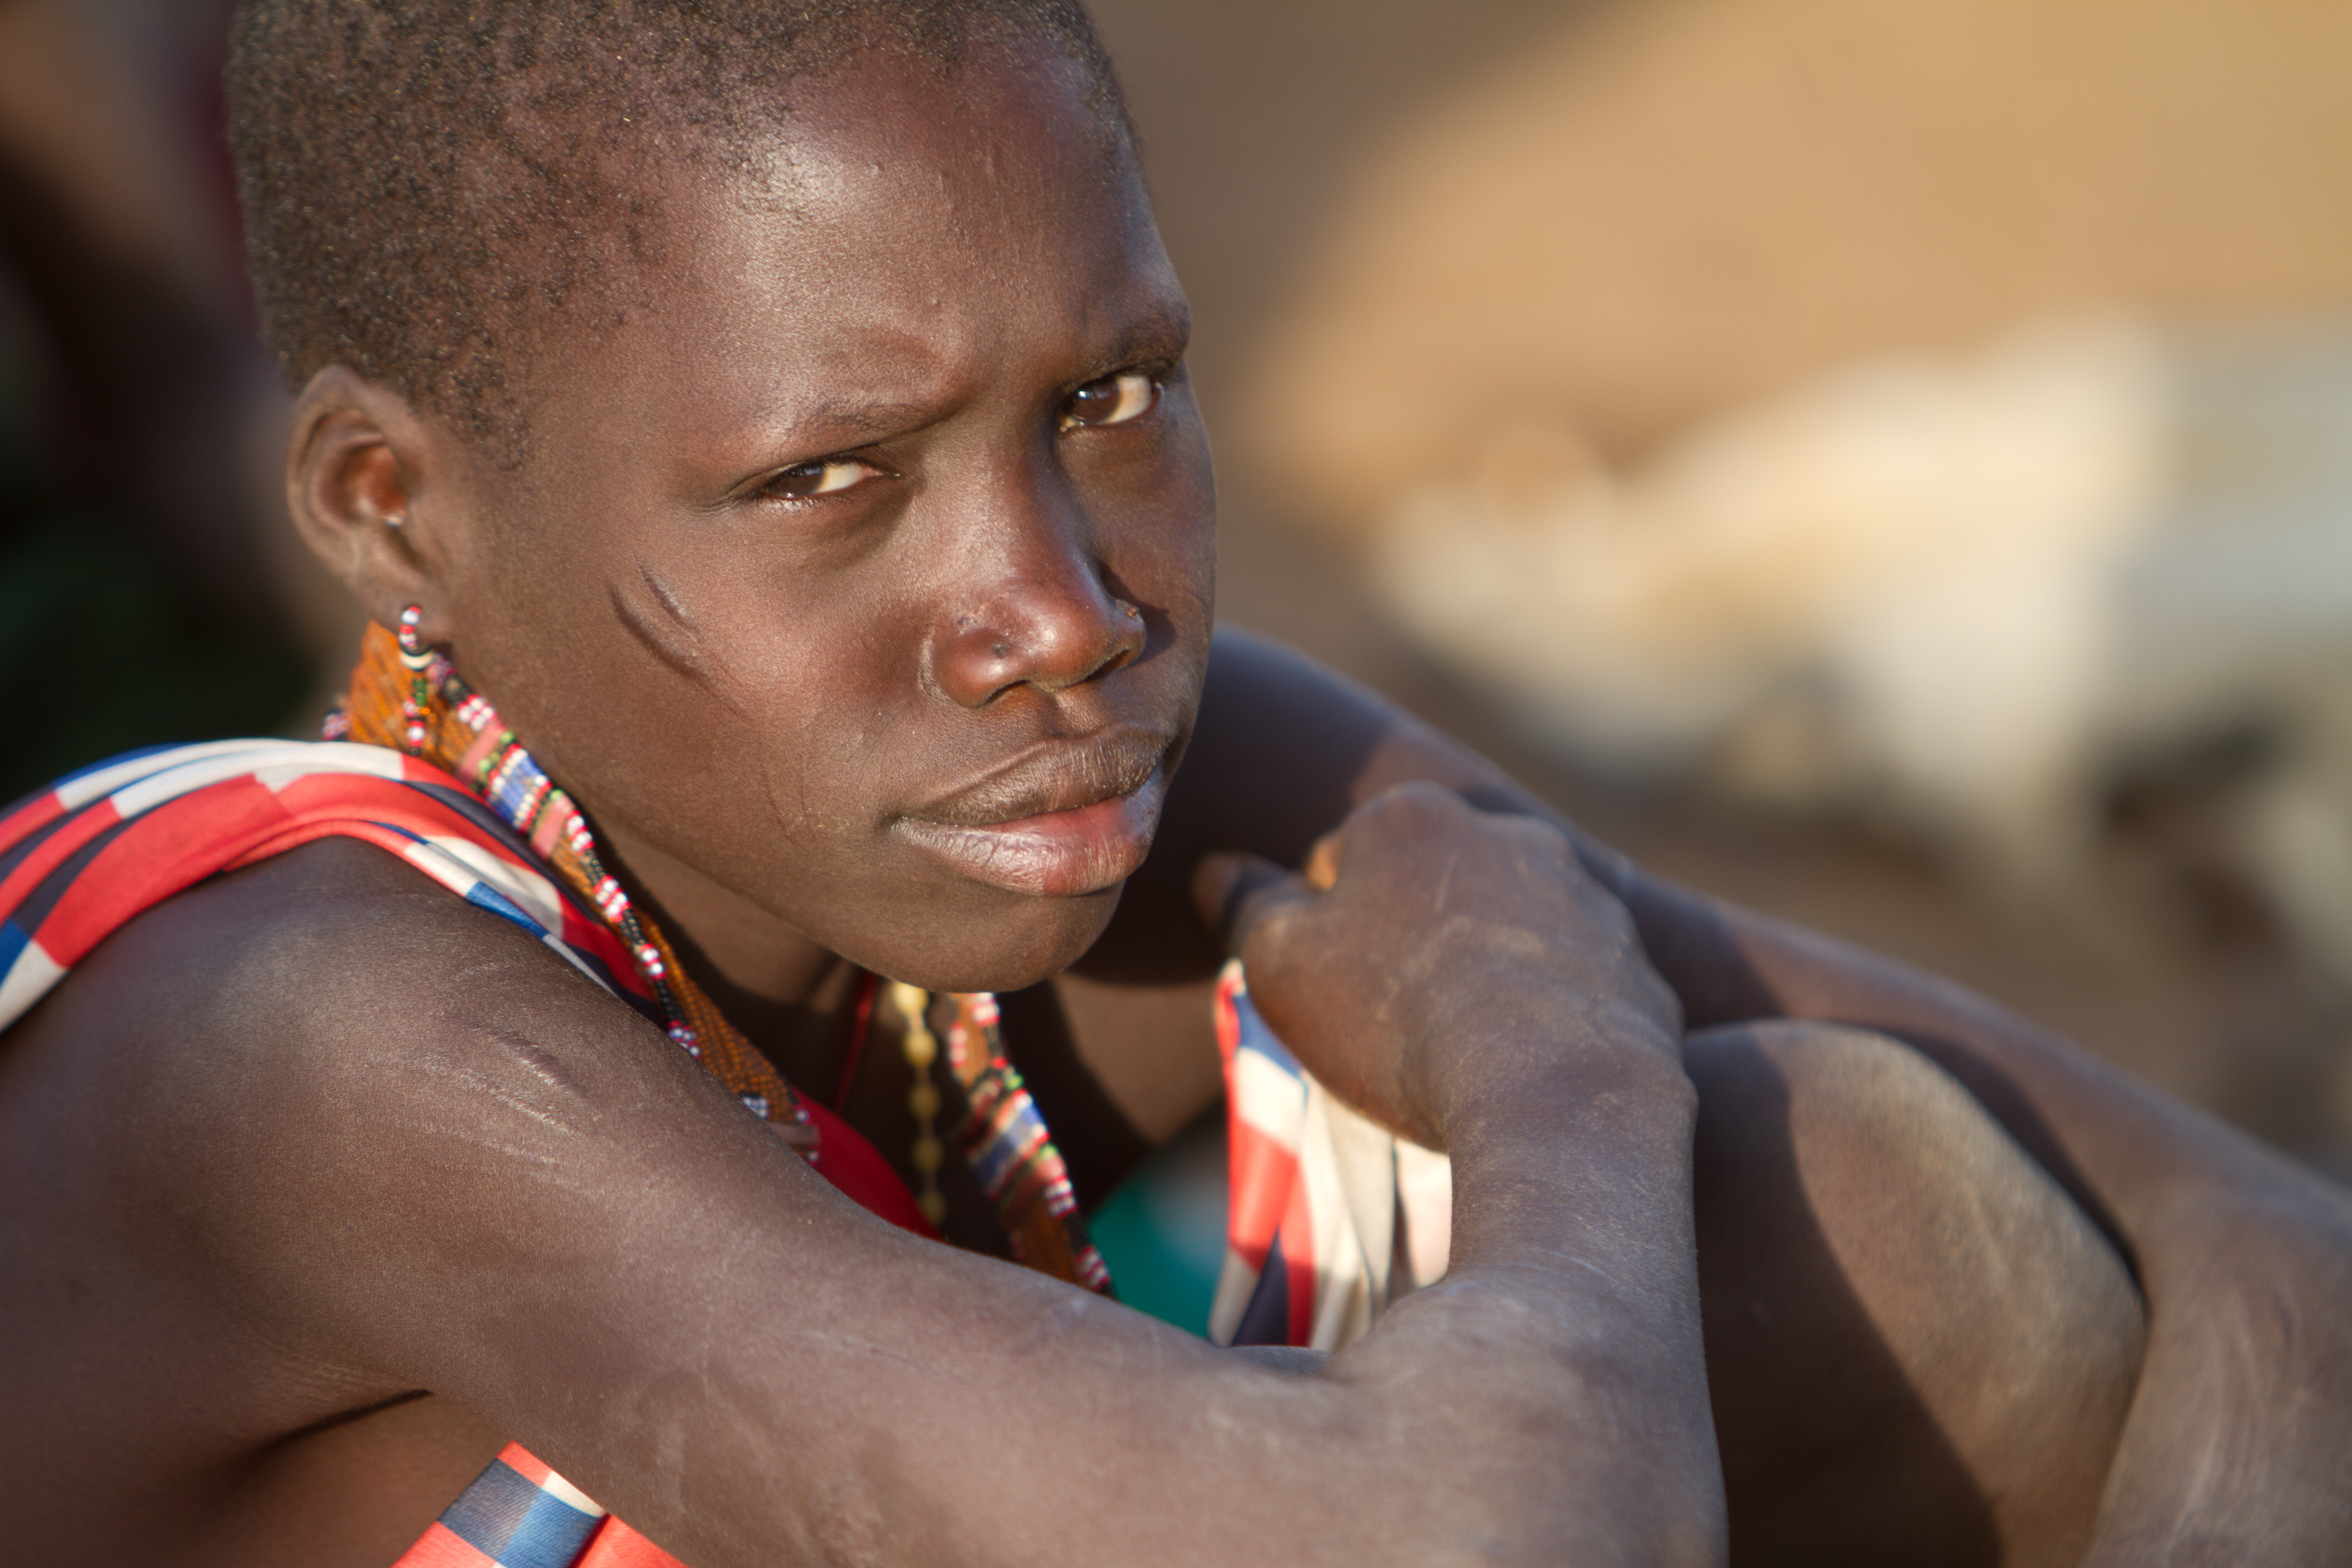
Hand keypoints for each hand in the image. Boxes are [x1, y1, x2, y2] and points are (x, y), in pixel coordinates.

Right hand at [1193, 782, 1684, 1147]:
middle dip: (1407, 944)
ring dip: (1482, 978)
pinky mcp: (1641, 970)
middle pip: (1430, 889)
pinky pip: (1575, 992)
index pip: (1339, 861)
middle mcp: (1509, 834)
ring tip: (1461, 1061)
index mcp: (1412, 816)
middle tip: (1389, 1031)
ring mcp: (1587, 900)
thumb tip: (1218, 868)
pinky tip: (1526, 1076)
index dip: (1320, 932)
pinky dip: (1548, 1023)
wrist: (1555, 1095)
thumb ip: (1245, 905)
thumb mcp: (1282, 964)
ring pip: (1508, 935)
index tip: (1328, 996)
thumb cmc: (1396, 1021)